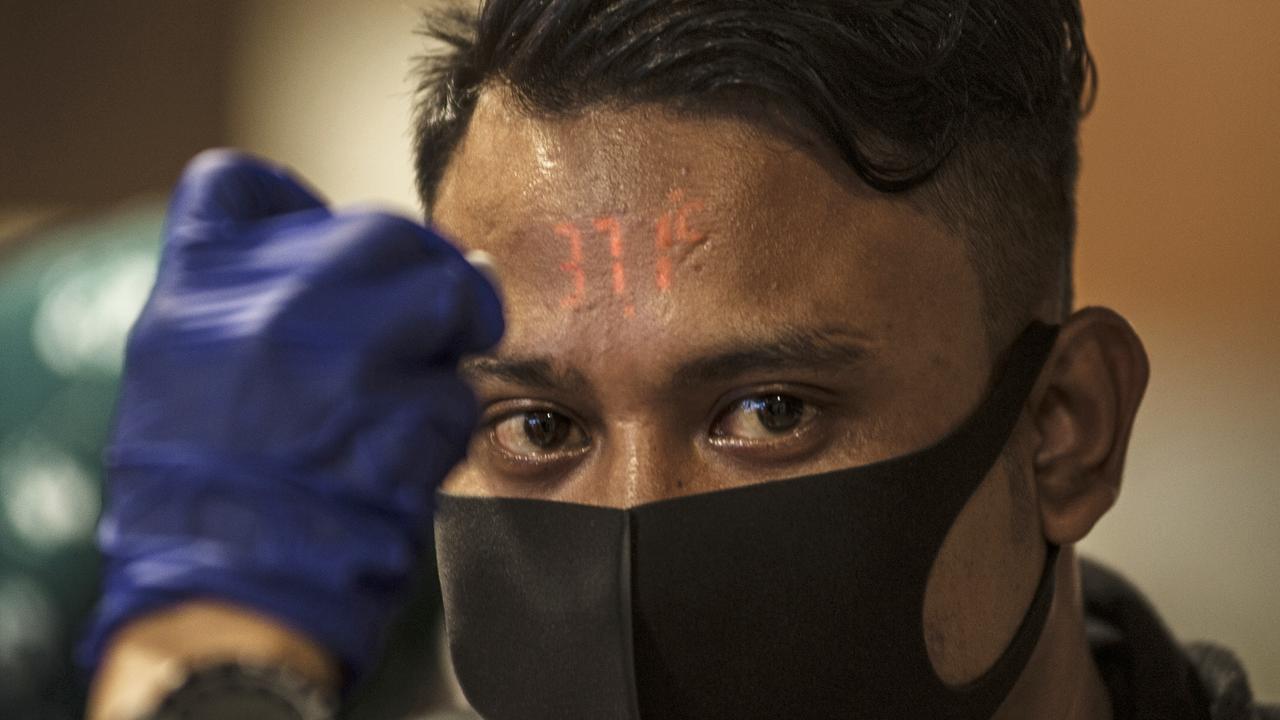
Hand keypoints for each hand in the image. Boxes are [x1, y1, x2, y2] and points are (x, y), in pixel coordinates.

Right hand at [81, 150, 502, 680]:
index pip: (233, 184)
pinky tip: (401, 449)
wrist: (228, 594)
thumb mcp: (177, 373)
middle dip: (415, 270)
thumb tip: (350, 260)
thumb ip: (244, 299)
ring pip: (447, 297)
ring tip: (410, 387)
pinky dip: (443, 416)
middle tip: (418, 312)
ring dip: (448, 338)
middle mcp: (272, 306)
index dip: (291, 206)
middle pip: (382, 231)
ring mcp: (345, 358)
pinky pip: (459, 387)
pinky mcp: (409, 414)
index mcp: (196, 290)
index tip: (321, 239)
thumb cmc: (201, 491)